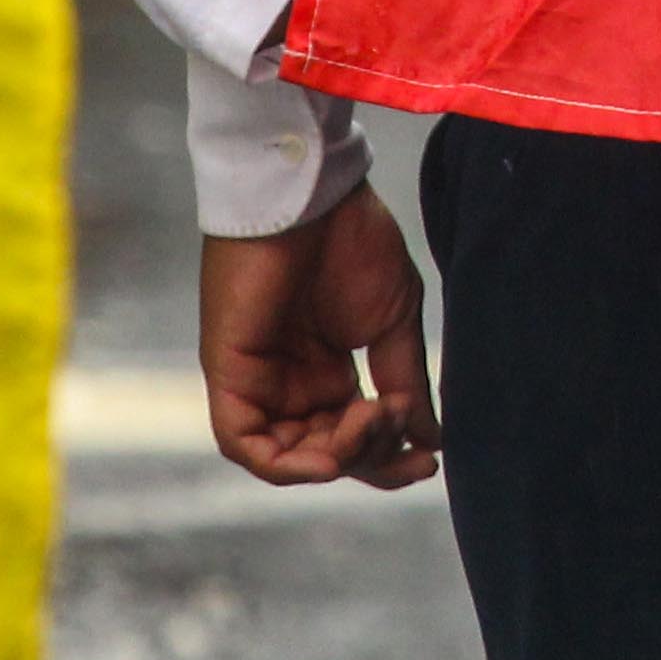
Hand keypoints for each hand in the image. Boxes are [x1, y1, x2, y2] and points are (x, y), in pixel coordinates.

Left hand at [199, 185, 437, 488]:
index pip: (353, 439)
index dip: (389, 460)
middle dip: (370, 456)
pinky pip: (245, 445)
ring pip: (289, 457)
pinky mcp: (229, 374)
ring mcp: (257, 380)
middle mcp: (290, 383)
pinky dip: (287, 465)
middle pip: (326, 454)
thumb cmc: (351, 240)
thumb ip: (405, 382)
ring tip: (374, 417)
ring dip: (338, 456)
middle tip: (401, 423)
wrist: (311, 194)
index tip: (431, 460)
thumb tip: (430, 440)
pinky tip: (330, 458)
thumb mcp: (392, 322)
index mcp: (326, 371)